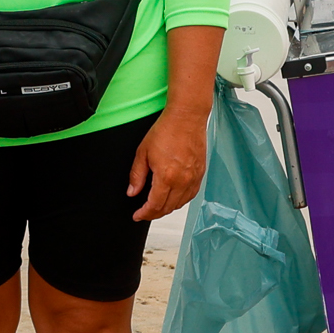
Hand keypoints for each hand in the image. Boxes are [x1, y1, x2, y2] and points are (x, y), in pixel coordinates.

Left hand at [127, 102, 210, 221]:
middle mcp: (182, 181)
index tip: (138, 215)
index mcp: (167, 176)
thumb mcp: (143, 152)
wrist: (187, 117)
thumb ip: (137, 175)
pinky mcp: (201, 174)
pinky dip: (181, 201)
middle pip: (168, 208)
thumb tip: (132, 192)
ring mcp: (193, 178)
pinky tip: (174, 198)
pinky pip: (191, 195)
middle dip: (154, 214)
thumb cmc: (167, 130)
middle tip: (145, 212)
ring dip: (168, 208)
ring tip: (157, 206)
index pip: (155, 206)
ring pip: (180, 204)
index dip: (144, 214)